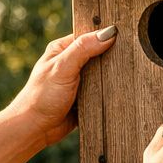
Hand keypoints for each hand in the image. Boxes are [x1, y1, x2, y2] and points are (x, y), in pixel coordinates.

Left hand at [7, 28, 117, 146]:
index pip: (90, 35)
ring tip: (126, 77)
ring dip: (111, 78)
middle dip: (111, 59)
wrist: (35, 129)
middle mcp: (72, 63)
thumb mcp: (63, 68)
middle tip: (128, 59)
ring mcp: (79, 81)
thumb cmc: (42, 97)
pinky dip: (108, 93)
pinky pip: (102, 92)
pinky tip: (119, 92)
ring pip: (103, 75)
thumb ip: (83, 49)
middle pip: (99, 55)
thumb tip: (108, 33)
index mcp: (63, 49)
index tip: (123, 37)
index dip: (105, 36)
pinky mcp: (85, 97)